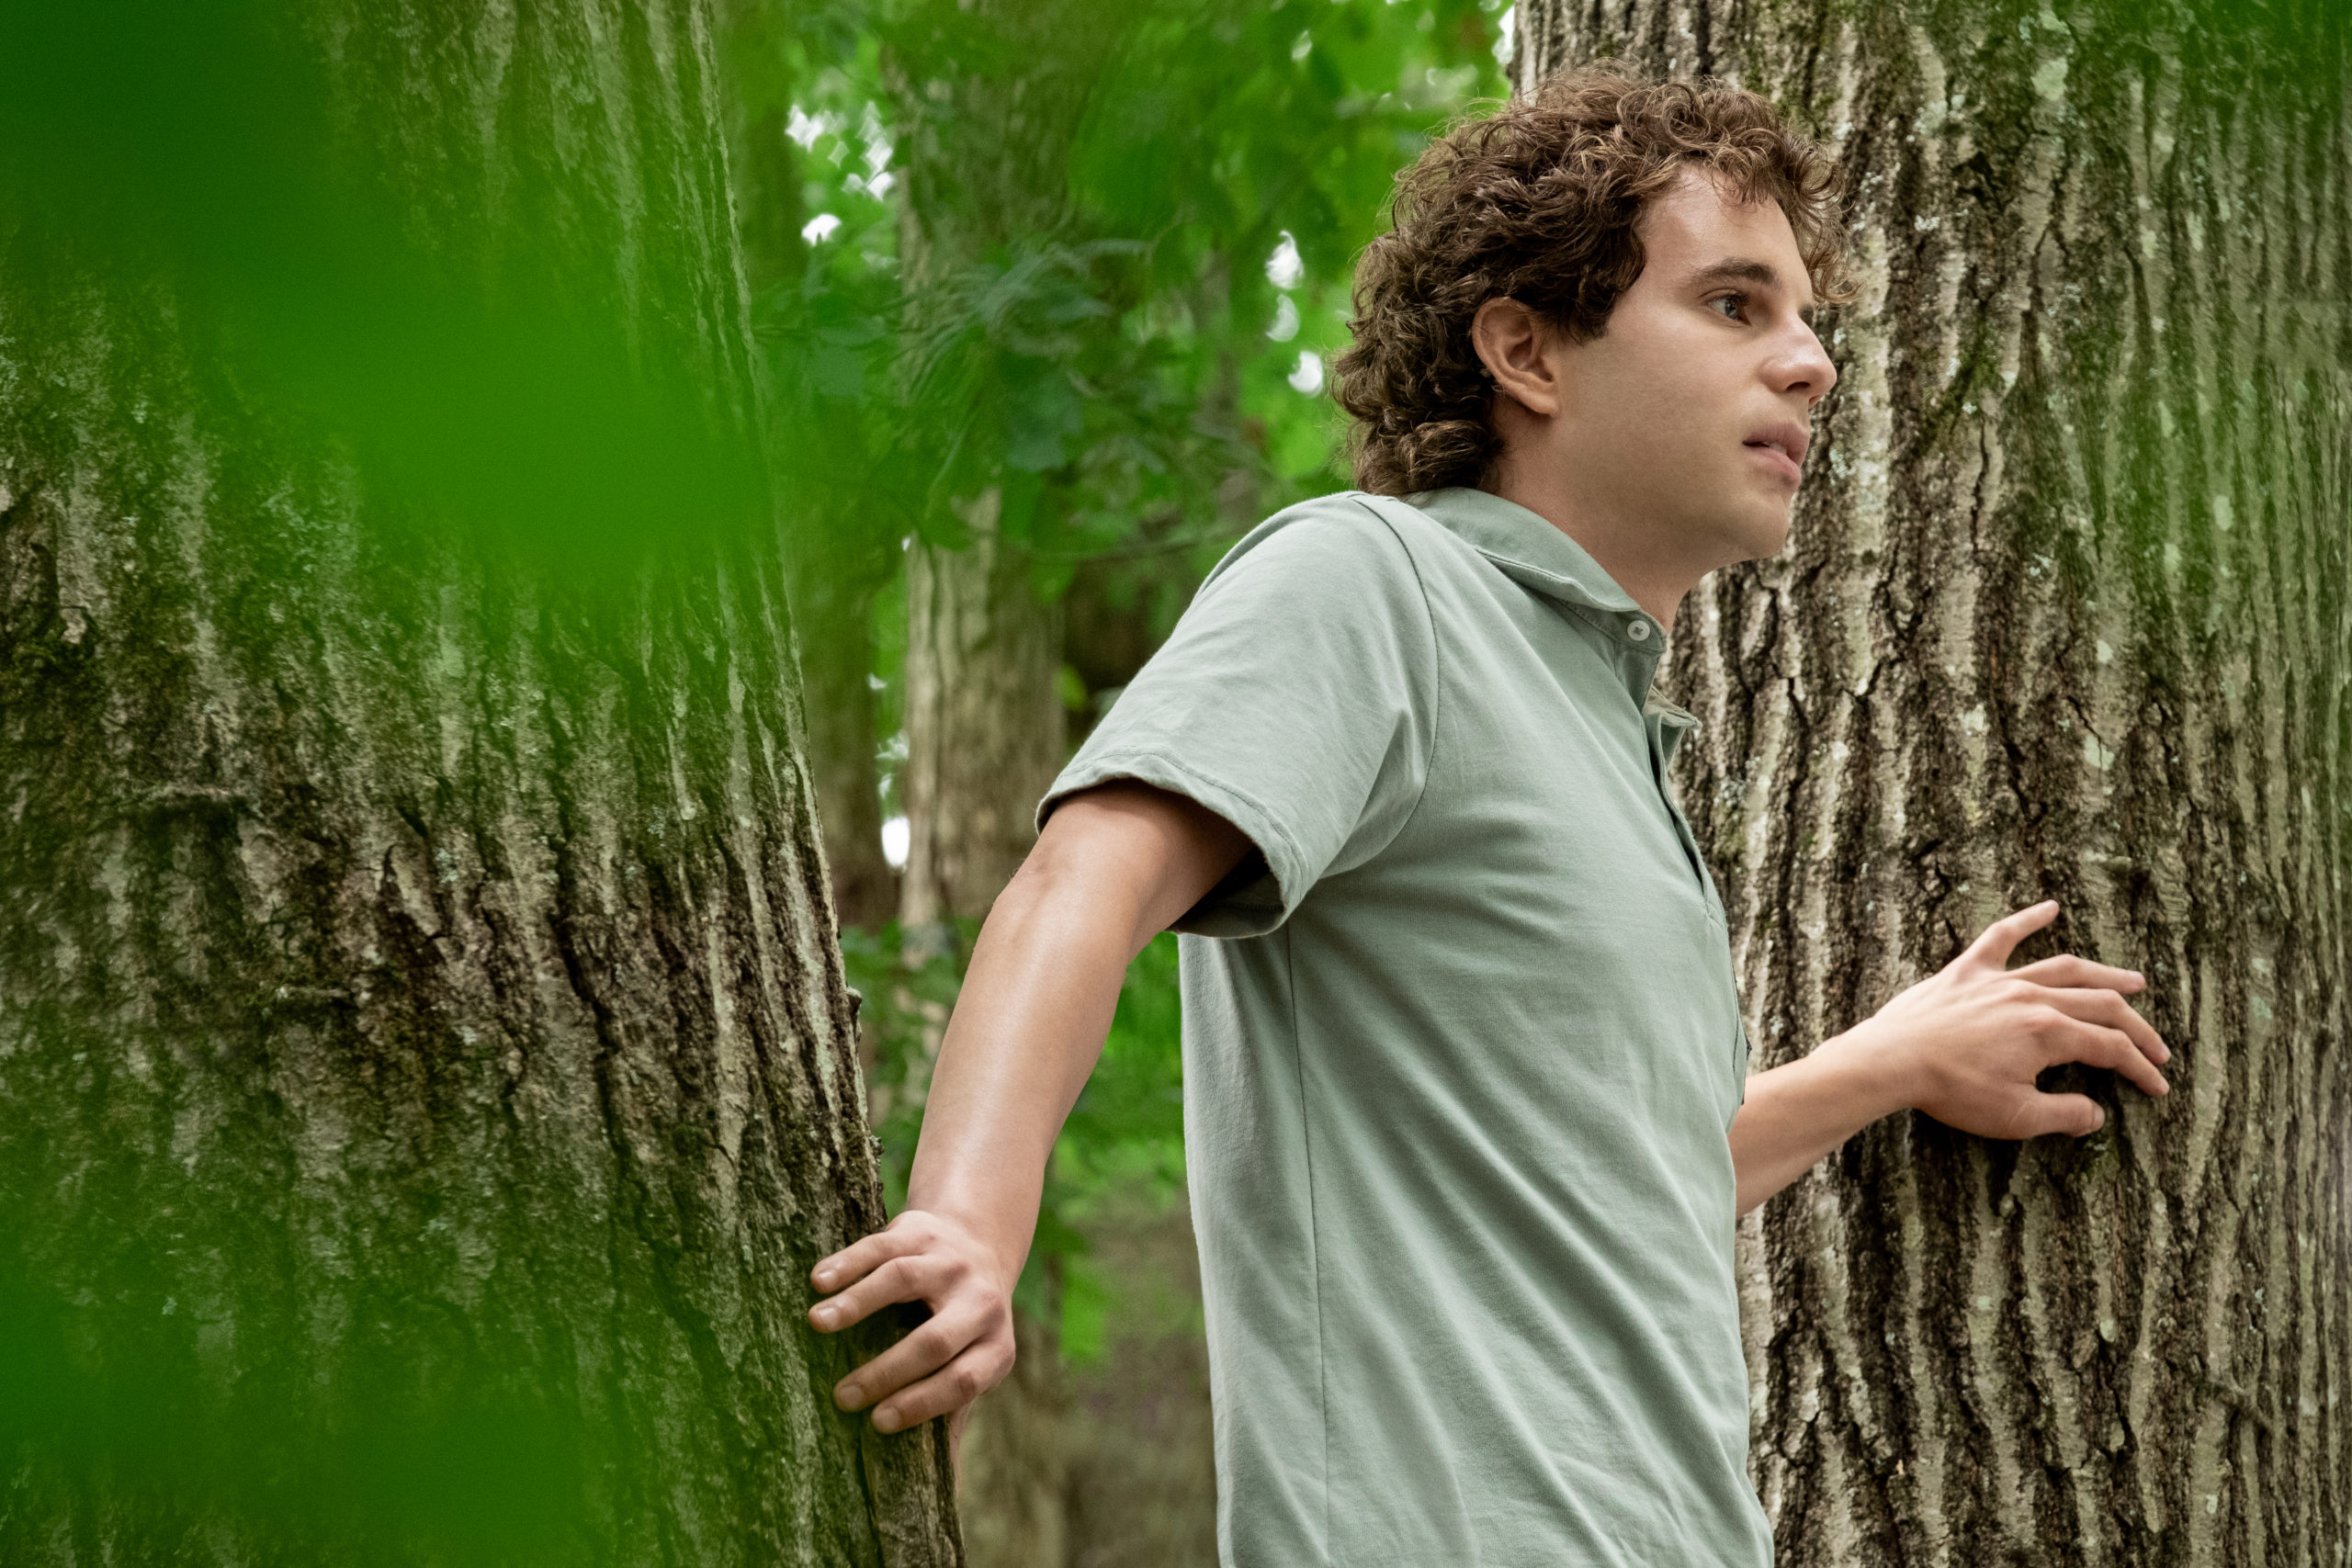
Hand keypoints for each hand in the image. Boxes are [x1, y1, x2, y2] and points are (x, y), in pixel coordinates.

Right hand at [808, 1209, 1016, 1434]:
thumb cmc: (964, 1326)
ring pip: (902, 1280)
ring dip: (857, 1303)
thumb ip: (954, 1414)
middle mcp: (980, 1302)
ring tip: (817, 1324)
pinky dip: (847, 1263)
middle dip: (887, 1370)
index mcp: (995, 1346)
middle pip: (934, 1339)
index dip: (922, 1403)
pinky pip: (881, 1246)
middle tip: (842, 1395)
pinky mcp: (920, 1231)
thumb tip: (944, 1489)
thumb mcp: (975, 1364)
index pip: (963, 1381)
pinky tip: (818, 1282)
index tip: (878, 1423)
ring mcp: (949, 1261)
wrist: (978, 1243)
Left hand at [1831, 899, 2171, 1139]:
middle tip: (2157, 1048)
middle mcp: (2032, 997)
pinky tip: (2050, 907)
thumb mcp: (2016, 1117)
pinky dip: (2027, 919)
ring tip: (2134, 982)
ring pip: (2065, 968)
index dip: (2139, 1069)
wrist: (1892, 1060)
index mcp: (2050, 1033)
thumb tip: (2096, 1114)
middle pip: (2100, 1005)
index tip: (2157, 1086)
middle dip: (2136, 1030)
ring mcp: (2000, 979)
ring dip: (2104, 974)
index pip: (2111, 1048)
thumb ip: (2064, 1115)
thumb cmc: (1952, 1091)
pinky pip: (2002, 937)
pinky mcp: (1967, 971)